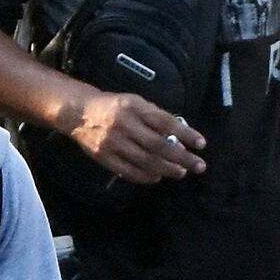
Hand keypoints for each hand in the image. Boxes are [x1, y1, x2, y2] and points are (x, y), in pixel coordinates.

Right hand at [57, 79, 201, 188]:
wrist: (78, 112)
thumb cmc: (113, 106)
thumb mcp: (134, 102)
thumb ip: (154, 116)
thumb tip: (179, 136)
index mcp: (133, 106)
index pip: (164, 122)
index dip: (185, 133)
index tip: (201, 144)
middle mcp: (124, 124)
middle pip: (158, 145)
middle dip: (181, 157)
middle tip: (198, 165)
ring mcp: (113, 142)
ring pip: (145, 160)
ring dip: (167, 168)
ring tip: (182, 172)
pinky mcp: (104, 156)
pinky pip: (128, 171)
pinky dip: (145, 176)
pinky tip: (158, 177)